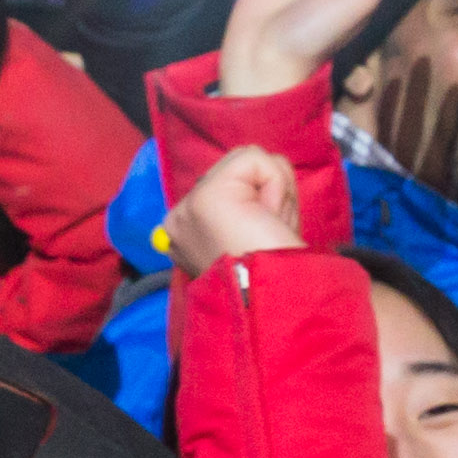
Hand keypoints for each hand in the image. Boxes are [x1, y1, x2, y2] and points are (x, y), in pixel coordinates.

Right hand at [162, 144, 306, 270]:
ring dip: (276, 190)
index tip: (265, 238)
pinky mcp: (208, 194)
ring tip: (270, 226)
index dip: (263, 203)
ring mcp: (189, 205)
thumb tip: (262, 170)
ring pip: (249, 160)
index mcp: (186, 236)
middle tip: (269, 232)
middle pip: (240, 171)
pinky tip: (269, 217)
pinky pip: (256, 159)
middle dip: (270, 193)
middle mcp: (180, 220)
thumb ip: (250, 204)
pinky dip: (277, 185)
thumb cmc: (272, 275)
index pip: (232, 188)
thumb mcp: (257, 234)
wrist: (270, 298)